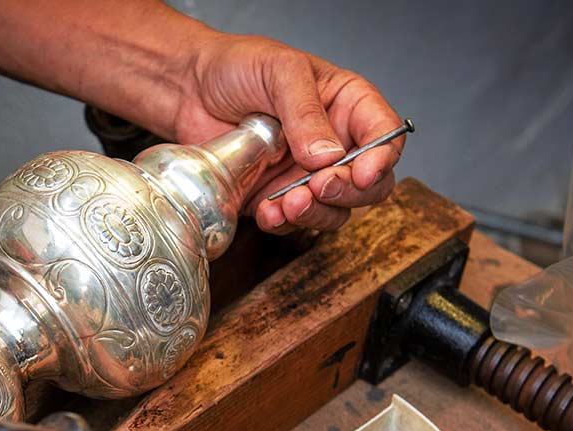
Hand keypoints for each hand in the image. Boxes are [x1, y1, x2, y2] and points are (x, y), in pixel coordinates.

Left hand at [175, 34, 403, 233]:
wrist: (188, 89)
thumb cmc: (237, 66)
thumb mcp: (279, 71)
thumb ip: (305, 111)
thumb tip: (327, 156)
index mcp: (347, 106)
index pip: (384, 137)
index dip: (381, 159)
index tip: (363, 173)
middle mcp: (334, 144)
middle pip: (369, 184)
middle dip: (348, 191)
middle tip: (319, 186)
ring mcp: (306, 175)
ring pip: (335, 210)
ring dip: (316, 213)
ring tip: (289, 202)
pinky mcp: (276, 197)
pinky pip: (292, 222)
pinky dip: (284, 223)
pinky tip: (268, 211)